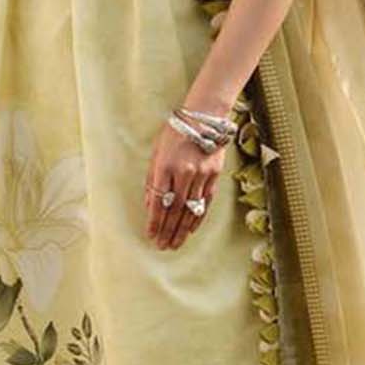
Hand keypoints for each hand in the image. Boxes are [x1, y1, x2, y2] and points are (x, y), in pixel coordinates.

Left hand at [143, 121, 228, 249]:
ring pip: (191, 210)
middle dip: (167, 231)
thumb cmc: (175, 133)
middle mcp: (183, 173)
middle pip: (174, 210)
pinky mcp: (213, 176)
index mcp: (165, 166)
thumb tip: (151, 205)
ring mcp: (201, 175)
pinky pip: (204, 203)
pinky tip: (191, 230)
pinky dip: (197, 218)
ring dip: (182, 230)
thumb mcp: (157, 153)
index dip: (155, 221)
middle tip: (162, 246)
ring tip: (175, 244)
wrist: (204, 118)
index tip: (150, 236)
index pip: (159, 201)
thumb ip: (153, 179)